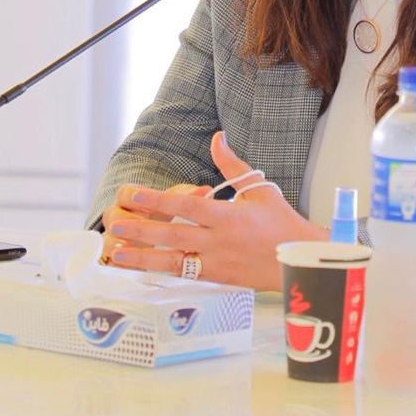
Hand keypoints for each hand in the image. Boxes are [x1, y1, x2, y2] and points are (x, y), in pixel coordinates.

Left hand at [102, 131, 326, 289]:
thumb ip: (232, 165)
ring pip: (173, 262)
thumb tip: (217, 137)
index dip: (158, 200)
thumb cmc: (282, 221)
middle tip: (114, 224)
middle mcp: (219, 241)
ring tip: (116, 254)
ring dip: (142, 258)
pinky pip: (184, 274)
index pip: (187, 206)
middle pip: (173, 235)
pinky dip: (161, 271)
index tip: (134, 194)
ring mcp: (216, 262)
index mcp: (229, 216)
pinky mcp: (217, 278)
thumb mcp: (259, 188)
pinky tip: (141, 268)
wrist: (301, 259)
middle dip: (141, 230)